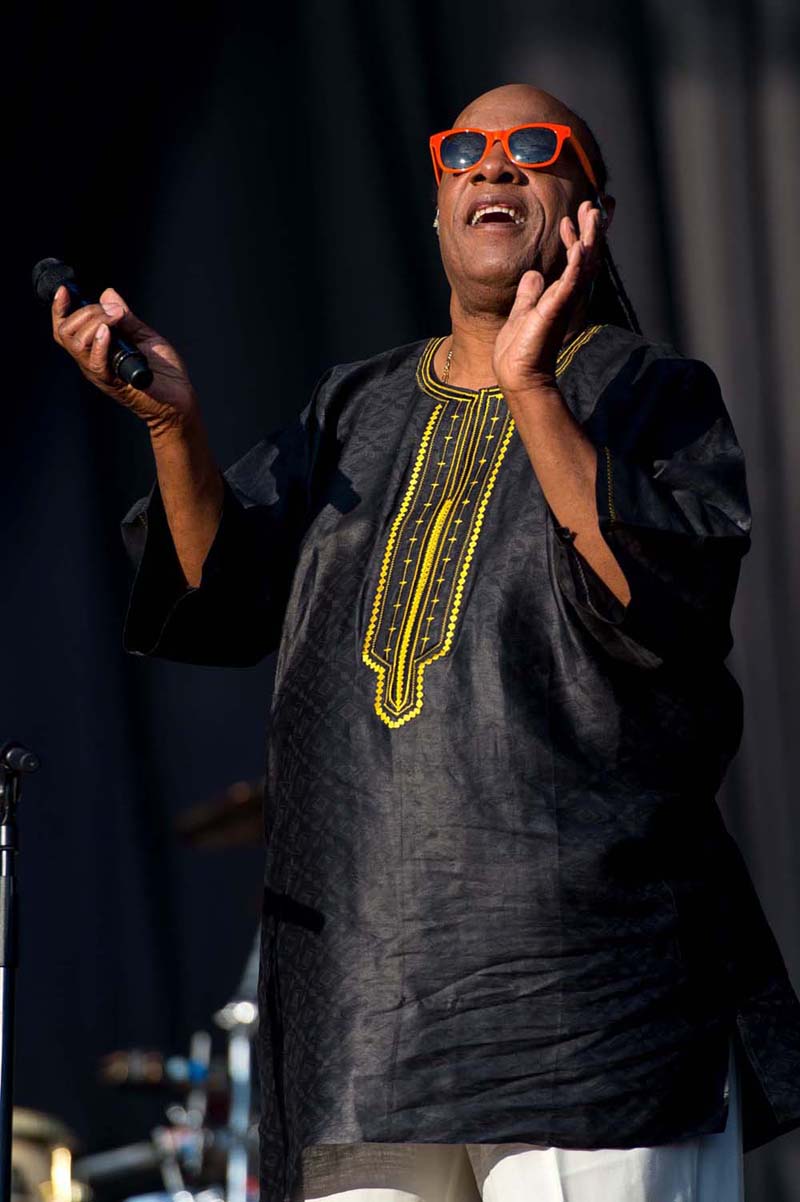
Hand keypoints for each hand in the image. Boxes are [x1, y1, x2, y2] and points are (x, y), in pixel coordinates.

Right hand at [51, 285, 199, 437]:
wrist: (181, 396)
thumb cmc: (165, 371)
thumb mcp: (144, 335)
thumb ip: (126, 317)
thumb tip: (108, 294)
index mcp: (96, 350)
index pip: (65, 330)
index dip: (59, 309)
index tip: (64, 291)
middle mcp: (93, 362)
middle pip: (66, 333)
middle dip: (86, 312)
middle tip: (113, 310)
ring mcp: (101, 373)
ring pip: (76, 344)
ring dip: (94, 322)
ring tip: (116, 318)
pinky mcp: (114, 383)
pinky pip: (95, 363)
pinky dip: (98, 343)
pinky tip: (108, 331)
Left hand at [492, 199, 603, 394]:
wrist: (517, 375)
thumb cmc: (520, 350)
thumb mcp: (522, 311)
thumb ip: (529, 293)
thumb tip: (533, 275)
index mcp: (558, 295)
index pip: (573, 261)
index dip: (575, 237)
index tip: (571, 216)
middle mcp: (566, 297)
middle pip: (586, 258)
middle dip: (590, 230)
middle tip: (593, 205)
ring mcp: (563, 303)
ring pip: (583, 265)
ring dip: (589, 238)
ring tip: (593, 214)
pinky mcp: (555, 310)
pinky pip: (569, 284)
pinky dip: (576, 265)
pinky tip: (579, 247)